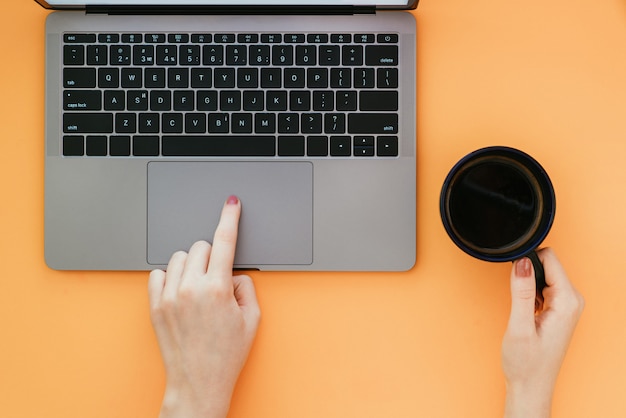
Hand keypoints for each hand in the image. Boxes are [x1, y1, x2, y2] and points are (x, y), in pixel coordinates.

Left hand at [148, 196, 260, 417]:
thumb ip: (246, 287)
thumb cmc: (226, 355)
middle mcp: (191, 288)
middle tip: (217, 278)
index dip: (229, 217)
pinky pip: (159, 273)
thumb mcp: (252, 319)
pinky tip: (181, 292)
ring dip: (191, 265)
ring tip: (198, 288)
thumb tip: (234, 272)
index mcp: (218, 289)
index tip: (231, 203)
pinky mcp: (155, 305)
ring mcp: (170, 296)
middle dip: (212, 256)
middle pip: (200, 246)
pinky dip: (171, 277)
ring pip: (179, 257)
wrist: (199, 383)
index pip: (225, 240)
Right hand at [502, 248, 583, 417]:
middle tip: (517, 299)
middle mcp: (572, 300)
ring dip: (527, 285)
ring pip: (544, 275)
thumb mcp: (519, 327)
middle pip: (547, 264)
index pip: (550, 258)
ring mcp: (567, 305)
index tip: (514, 277)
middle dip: (527, 274)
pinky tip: (525, 311)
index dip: (527, 261)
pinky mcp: (559, 309)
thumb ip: (521, 292)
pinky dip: (529, 293)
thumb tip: (522, 262)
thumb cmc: (526, 363)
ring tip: (521, 308)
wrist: (530, 386)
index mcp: (567, 301)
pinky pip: (543, 286)